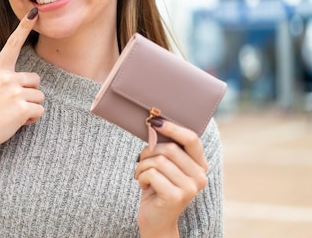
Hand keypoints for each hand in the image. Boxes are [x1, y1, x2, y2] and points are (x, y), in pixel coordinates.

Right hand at [0, 8, 43, 157]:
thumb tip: (25, 83)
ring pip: (39, 97)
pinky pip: (39, 111)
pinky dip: (32, 120)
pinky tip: (17, 123)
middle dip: (30, 93)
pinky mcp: (22, 108)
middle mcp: (7, 78)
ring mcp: (15, 92)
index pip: (12, 44)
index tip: (34, 13)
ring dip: (31, 108)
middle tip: (12, 106)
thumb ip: (4, 80)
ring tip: (12, 115)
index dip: (24, 28)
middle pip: (36, 79)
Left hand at [134, 119, 207, 237]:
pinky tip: (143, 185)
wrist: (156, 220)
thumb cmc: (157, 188)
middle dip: (149, 152)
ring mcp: (190, 188)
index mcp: (200, 166)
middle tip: (142, 162)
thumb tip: (156, 124)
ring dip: (142, 166)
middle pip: (170, 148)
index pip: (192, 139)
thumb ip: (167, 149)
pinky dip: (141, 176)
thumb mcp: (166, 166)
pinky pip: (152, 174)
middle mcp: (200, 177)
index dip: (173, 128)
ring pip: (159, 160)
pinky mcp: (176, 196)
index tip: (154, 122)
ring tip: (142, 175)